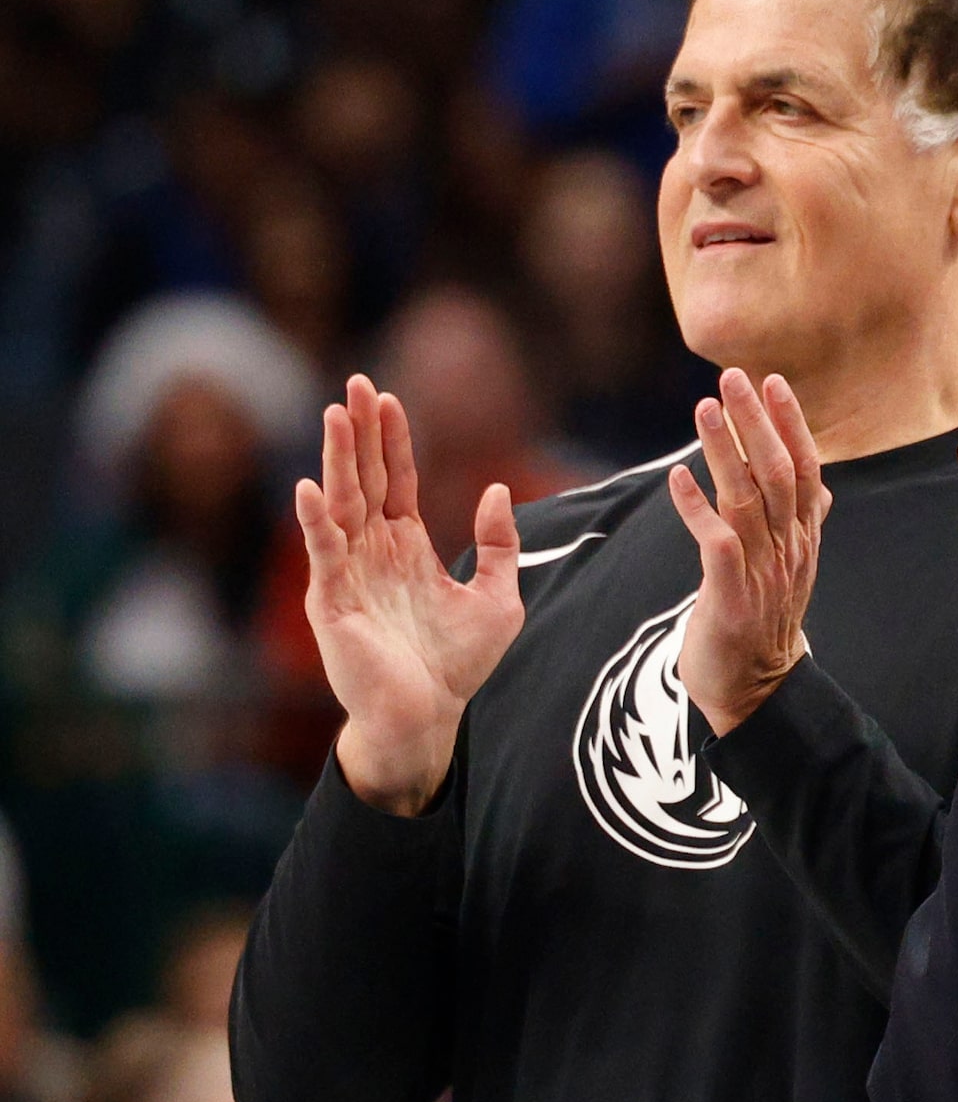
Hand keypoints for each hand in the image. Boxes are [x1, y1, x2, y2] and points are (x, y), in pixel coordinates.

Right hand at [299, 375, 523, 815]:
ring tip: (334, 414)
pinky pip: (325, 555)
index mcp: (407, 547)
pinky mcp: (334, 604)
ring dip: (335, 459)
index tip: (389, 397)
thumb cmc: (457, 665)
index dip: (392, 440)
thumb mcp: (499, 598)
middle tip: (355, 383)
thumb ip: (500, 545)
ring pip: (340, 504)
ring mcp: (348, 574)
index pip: (397, 480)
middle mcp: (372, 552)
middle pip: (363, 478)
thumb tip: (497, 487)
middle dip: (358, 432)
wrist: (430, 719)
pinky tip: (312, 488)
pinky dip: (318, 522)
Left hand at [670, 369, 831, 734]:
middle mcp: (788, 549)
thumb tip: (821, 486)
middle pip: (777, 473)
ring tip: (704, 409)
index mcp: (803, 538)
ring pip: (747, 500)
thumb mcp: (792, 567)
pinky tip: (677, 477)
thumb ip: (804, 524)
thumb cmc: (764, 622)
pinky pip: (716, 545)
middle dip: (756, 422)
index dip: (790, 424)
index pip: (804, 469)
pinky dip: (697, 509)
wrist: (757, 692)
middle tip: (734, 377)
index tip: (773, 382)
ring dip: (723, 451)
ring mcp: (762, 573)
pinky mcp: (732, 598)